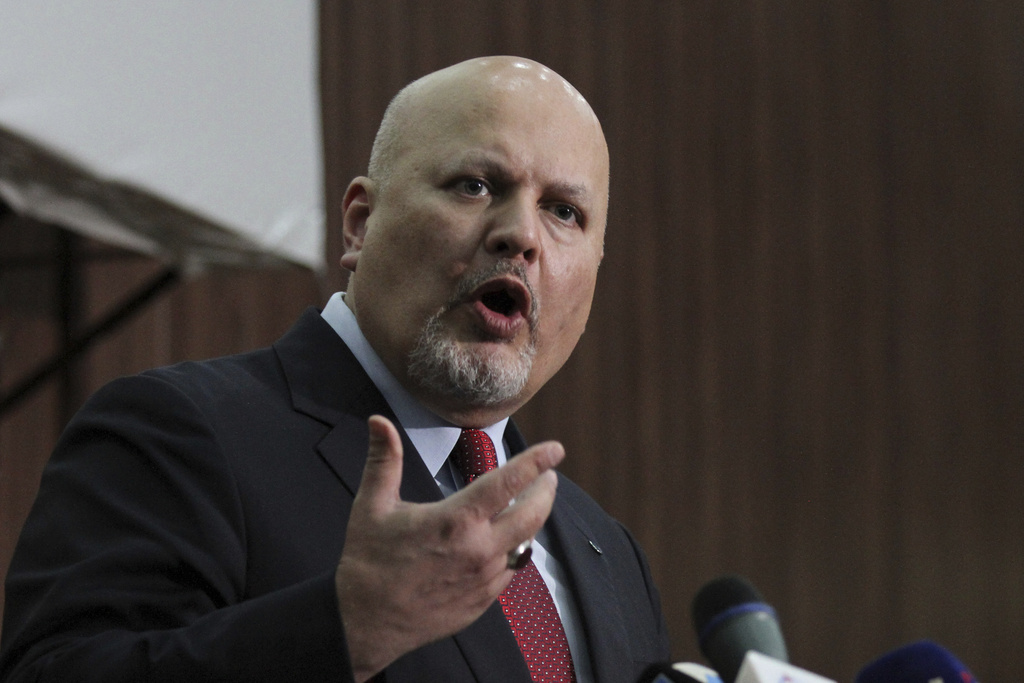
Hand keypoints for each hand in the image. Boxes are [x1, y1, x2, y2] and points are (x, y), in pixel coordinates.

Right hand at [335, 415, 562, 681]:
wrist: (365, 623)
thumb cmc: (368, 562)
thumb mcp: (372, 505)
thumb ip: (384, 459)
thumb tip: (379, 421)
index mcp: (456, 521)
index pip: (508, 483)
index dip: (535, 462)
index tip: (555, 449)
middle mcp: (478, 550)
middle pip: (532, 515)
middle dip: (546, 491)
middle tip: (549, 476)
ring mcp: (483, 579)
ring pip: (524, 544)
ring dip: (530, 521)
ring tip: (529, 503)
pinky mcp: (482, 602)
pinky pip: (509, 571)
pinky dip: (512, 551)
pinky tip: (505, 542)